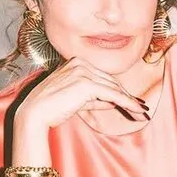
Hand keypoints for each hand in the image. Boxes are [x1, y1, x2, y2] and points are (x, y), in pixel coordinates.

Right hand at [15, 57, 148, 130]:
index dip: (119, 91)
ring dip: (130, 101)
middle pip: (111, 82)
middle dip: (127, 97)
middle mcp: (80, 63)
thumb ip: (96, 98)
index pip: (104, 78)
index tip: (133, 102)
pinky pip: (112, 94)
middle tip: (142, 109)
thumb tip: (115, 101)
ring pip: (114, 88)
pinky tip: (136, 110)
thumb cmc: (52, 108)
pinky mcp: (86, 83)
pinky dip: (126, 103)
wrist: (34, 114)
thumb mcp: (78, 100)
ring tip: (142, 112)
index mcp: (76, 62)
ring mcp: (83, 71)